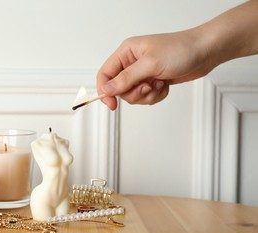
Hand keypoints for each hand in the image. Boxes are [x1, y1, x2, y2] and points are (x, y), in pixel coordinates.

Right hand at [97, 30, 213, 109]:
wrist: (205, 51)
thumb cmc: (181, 50)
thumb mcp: (150, 64)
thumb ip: (126, 78)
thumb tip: (107, 90)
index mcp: (126, 52)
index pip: (105, 74)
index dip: (105, 90)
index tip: (112, 104)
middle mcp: (132, 63)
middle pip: (119, 89)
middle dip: (134, 93)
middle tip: (148, 87)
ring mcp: (143, 73)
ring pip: (133, 95)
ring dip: (147, 95)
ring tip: (159, 84)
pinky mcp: (153, 80)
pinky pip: (146, 97)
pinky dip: (156, 95)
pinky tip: (165, 85)